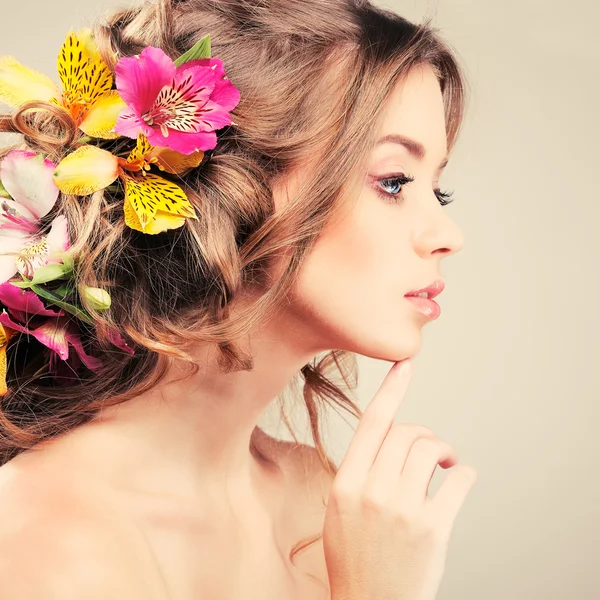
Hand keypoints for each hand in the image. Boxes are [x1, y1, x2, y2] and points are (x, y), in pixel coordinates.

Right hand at [323, 359, 477, 599]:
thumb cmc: (354, 555)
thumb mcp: (339, 508)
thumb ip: (360, 470)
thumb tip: (392, 433)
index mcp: (346, 484)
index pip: (371, 424)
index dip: (391, 390)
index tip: (406, 363)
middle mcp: (373, 492)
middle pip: (406, 433)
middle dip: (422, 433)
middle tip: (429, 449)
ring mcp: (404, 511)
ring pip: (430, 450)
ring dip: (442, 449)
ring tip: (442, 462)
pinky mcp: (434, 529)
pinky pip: (458, 480)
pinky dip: (463, 472)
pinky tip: (457, 478)